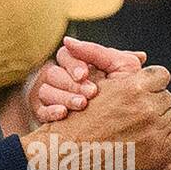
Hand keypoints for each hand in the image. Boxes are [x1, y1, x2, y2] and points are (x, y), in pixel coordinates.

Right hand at [21, 62, 170, 169]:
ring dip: (163, 123)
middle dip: (155, 105)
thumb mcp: (95, 88)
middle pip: (167, 97)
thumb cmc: (78, 123)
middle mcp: (146, 107)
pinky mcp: (161, 152)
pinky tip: (156, 144)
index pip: (162, 76)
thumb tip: (139, 56)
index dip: (153, 85)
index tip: (144, 94)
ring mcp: (155, 130)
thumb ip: (117, 71)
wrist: (70, 157)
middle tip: (138, 118)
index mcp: (132, 87)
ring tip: (143, 132)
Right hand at [30, 36, 145, 123]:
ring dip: (63, 97)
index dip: (72, 63)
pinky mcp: (48, 117)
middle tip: (90, 93)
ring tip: (82, 105)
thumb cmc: (129, 94)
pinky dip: (50, 111)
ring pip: (45, 91)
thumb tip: (71, 41)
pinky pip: (40, 111)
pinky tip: (63, 113)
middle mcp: (63, 79)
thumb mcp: (123, 68)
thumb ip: (103, 52)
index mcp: (78, 65)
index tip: (84, 75)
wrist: (130, 128)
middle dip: (71, 83)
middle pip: (53, 73)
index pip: (65, 55)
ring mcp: (53, 98)